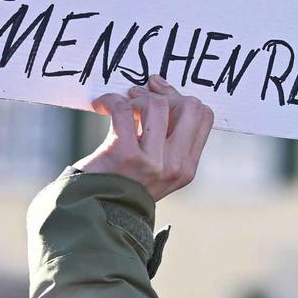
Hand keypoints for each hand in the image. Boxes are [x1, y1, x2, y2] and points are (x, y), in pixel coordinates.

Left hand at [75, 76, 215, 200]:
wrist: (94, 209)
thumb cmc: (123, 183)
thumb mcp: (158, 168)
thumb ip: (167, 138)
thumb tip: (162, 88)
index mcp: (186, 167)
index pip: (203, 117)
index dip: (181, 99)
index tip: (160, 95)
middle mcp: (174, 165)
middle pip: (189, 106)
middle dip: (164, 94)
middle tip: (140, 96)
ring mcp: (151, 161)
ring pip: (157, 104)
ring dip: (136, 97)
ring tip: (121, 104)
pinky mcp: (124, 154)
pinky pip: (123, 109)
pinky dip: (110, 100)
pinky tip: (101, 106)